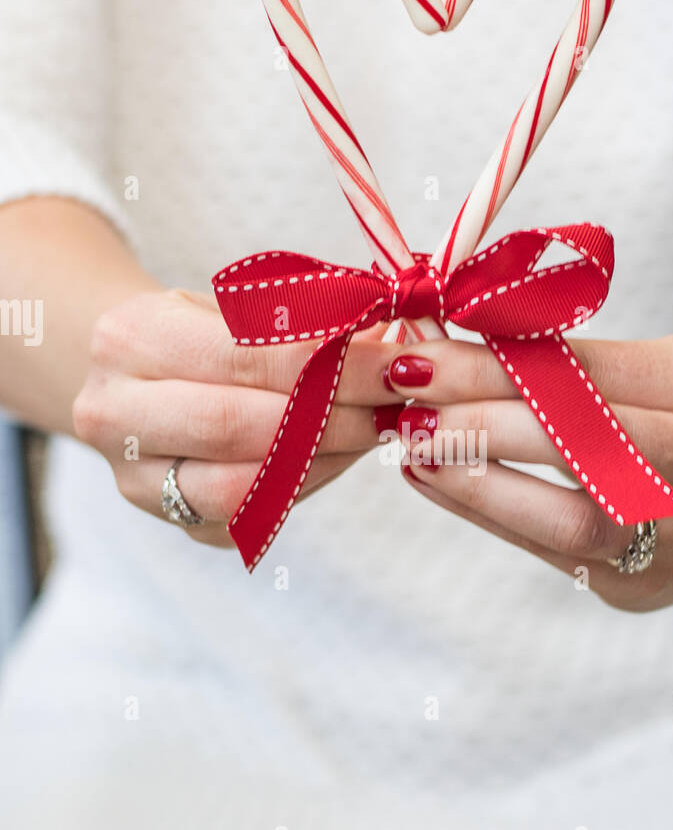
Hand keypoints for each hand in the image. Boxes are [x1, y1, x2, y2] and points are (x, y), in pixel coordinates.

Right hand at [73, 287, 397, 546]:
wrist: (138, 377)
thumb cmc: (202, 333)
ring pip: (243, 486)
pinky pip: (253, 516)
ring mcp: (137, 479)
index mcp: (130, 339)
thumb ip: (306, 321)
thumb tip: (394, 337)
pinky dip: (309, 484)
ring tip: (377, 427)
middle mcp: (116, 414)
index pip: (246, 358)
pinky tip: (343, 455)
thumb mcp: (237, 307)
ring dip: (326, 458)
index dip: (332, 364)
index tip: (398, 363)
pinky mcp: (173, 522)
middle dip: (335, 416)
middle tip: (397, 403)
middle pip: (239, 427)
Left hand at [384, 335, 672, 610]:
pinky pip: (552, 554)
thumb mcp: (634, 362)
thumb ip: (548, 360)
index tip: (421, 360)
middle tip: (413, 413)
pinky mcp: (646, 586)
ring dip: (479, 485)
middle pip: (585, 448)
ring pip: (570, 520)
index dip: (494, 369)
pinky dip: (487, 515)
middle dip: (483, 428)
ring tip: (417, 453)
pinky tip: (437, 484)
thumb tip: (430, 352)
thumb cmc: (662, 404)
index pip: (587, 375)